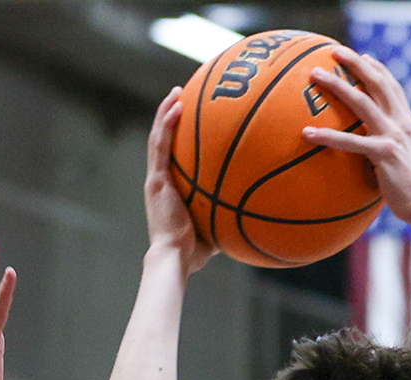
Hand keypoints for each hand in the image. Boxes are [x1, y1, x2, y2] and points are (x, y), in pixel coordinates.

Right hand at [143, 88, 214, 278]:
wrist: (176, 258)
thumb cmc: (195, 251)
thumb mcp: (215, 226)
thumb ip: (228, 214)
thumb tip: (254, 212)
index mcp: (170, 189)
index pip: (173, 157)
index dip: (177, 137)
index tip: (190, 120)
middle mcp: (160, 180)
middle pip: (163, 140)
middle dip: (170, 116)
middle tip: (182, 95)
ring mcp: (156, 178)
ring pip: (158, 137)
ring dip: (166, 111)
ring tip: (177, 91)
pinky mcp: (156, 179)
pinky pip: (161, 145)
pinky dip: (167, 123)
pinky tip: (178, 106)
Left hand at [305, 53, 410, 233]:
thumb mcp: (404, 162)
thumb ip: (389, 148)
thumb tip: (368, 150)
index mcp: (408, 124)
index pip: (393, 88)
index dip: (378, 69)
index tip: (363, 56)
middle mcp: (402, 124)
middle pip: (377, 83)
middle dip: (356, 62)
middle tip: (334, 50)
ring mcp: (393, 137)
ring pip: (362, 102)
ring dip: (337, 85)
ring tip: (314, 74)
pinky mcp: (384, 154)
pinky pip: (350, 142)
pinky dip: (328, 136)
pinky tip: (307, 133)